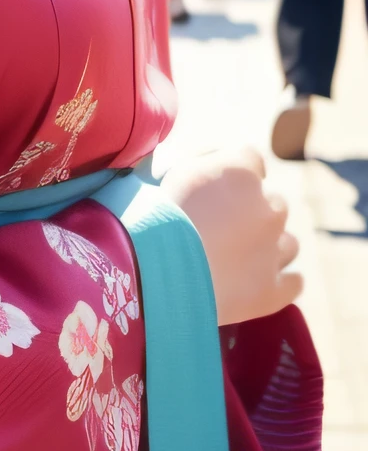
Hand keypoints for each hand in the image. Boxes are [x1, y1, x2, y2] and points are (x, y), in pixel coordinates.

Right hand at [159, 145, 301, 325]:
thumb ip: (203, 162)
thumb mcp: (174, 171)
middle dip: (254, 212)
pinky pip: (294, 282)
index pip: (252, 160)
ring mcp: (274, 251)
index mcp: (242, 172)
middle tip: (224, 226)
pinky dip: (280, 281)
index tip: (219, 187)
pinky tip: (257, 282)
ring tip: (240, 258)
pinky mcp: (274, 290)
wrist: (156, 270)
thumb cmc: (156, 214)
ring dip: (271, 247)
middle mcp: (268, 207)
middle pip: (273, 203)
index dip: (236, 173)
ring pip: (289, 243)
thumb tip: (215, 166)